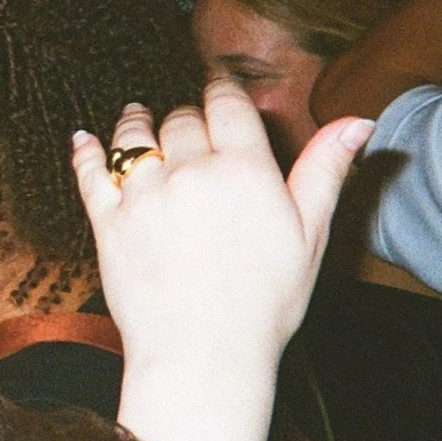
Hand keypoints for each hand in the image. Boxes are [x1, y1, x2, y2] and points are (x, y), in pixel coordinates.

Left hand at [75, 77, 373, 440]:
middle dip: (186, 118)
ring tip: (135, 116)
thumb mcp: (310, 234)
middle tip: (186, 123)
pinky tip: (83, 139)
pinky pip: (90, 173)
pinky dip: (86, 151)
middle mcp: (190, 172)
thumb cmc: (266, 302)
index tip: (219, 87)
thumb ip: (326, 170)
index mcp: (244, 170)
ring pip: (134, 138)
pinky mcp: (108, 222)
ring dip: (135, 123)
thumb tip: (358, 121)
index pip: (226, 106)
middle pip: (181, 120)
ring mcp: (143, 195)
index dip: (222, 91)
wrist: (205, 353)